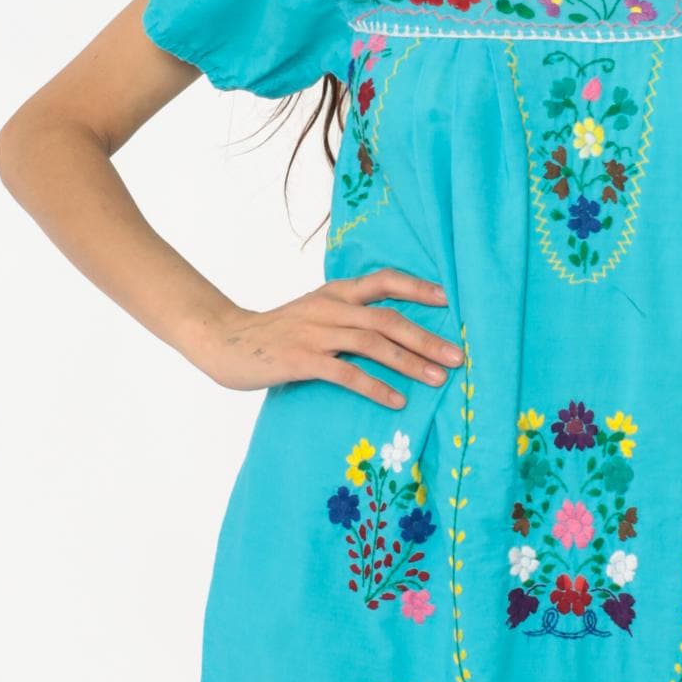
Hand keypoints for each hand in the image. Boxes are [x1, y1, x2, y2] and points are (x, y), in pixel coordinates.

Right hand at [192, 267, 464, 407]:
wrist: (224, 340)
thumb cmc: (276, 332)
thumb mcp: (313, 312)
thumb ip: (346, 315)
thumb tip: (390, 331)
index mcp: (335, 293)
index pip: (383, 281)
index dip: (417, 287)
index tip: (448, 299)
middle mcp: (329, 307)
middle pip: (388, 318)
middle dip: (426, 337)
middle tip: (458, 356)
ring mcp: (314, 332)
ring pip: (373, 343)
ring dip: (410, 361)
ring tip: (438, 379)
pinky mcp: (301, 359)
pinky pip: (346, 373)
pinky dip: (375, 387)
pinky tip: (397, 401)